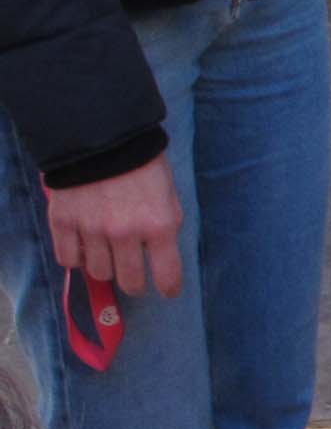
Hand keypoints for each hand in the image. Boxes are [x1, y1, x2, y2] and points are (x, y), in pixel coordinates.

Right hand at [47, 158, 183, 297]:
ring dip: (104, 267)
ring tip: (107, 254)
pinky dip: (75, 258)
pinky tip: (83, 248)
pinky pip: (67, 259)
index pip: (167, 275)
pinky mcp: (63, 222)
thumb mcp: (168, 195)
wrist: (101, 137)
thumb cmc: (142, 165)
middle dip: (134, 284)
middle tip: (134, 279)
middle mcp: (125, 233)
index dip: (169, 287)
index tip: (168, 291)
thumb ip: (165, 226)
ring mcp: (92, 229)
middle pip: (129, 282)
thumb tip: (160, 254)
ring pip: (98, 272)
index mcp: (159, 225)